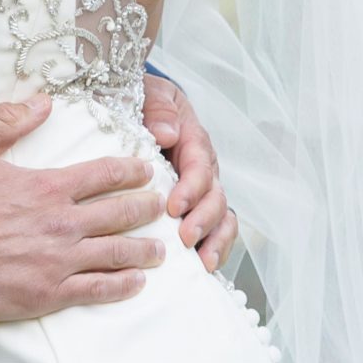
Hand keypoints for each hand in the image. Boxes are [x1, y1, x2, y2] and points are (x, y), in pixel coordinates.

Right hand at [0, 97, 167, 322]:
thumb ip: (7, 121)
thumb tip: (42, 100)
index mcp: (47, 186)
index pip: (103, 174)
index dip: (130, 170)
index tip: (146, 170)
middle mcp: (61, 223)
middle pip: (120, 213)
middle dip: (146, 208)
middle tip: (161, 206)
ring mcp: (58, 261)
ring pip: (117, 253)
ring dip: (144, 250)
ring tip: (161, 250)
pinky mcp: (49, 293)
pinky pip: (97, 289)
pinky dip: (123, 285)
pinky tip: (136, 283)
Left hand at [143, 73, 236, 271]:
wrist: (140, 106)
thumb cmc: (142, 100)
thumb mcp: (148, 94)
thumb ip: (158, 109)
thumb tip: (166, 133)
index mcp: (193, 140)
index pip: (200, 166)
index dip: (191, 188)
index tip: (174, 206)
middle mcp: (204, 167)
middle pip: (215, 196)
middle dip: (203, 219)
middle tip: (184, 238)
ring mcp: (204, 189)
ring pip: (222, 216)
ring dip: (214, 239)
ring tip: (202, 262)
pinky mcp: (198, 206)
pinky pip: (217, 229)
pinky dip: (215, 247)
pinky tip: (204, 268)